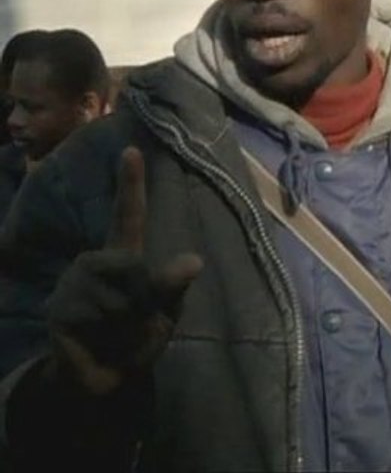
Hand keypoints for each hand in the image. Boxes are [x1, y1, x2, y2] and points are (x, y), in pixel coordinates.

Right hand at [45, 146, 203, 394]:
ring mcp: (72, 282)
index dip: (130, 184)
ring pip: (119, 297)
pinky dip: (109, 334)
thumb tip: (194, 260)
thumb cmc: (137, 338)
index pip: (128, 215)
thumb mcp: (164, 313)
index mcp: (124, 258)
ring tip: (116, 332)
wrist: (104, 379)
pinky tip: (96, 339)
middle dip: (145, 302)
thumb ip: (173, 286)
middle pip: (135, 268)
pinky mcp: (58, 308)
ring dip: (128, 322)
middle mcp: (94, 262)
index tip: (132, 149)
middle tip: (136, 322)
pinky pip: (99, 316)